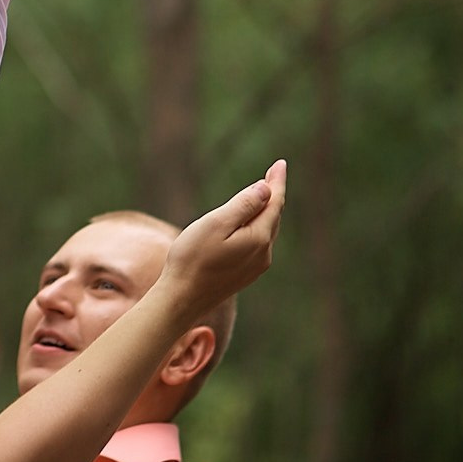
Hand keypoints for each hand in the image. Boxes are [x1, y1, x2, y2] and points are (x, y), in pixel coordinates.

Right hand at [158, 159, 287, 314]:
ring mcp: (255, 266)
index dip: (277, 182)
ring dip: (266, 211)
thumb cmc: (192, 257)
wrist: (182, 298)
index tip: (280, 163)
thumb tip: (266, 189)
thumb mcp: (216, 223)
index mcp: (258, 238)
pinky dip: (258, 226)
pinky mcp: (244, 275)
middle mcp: (263, 254)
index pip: (274, 203)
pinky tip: (250, 223)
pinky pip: (258, 243)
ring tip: (264, 194)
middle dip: (273, 194)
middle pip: (273, 217)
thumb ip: (243, 205)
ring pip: (266, 231)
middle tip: (273, 173)